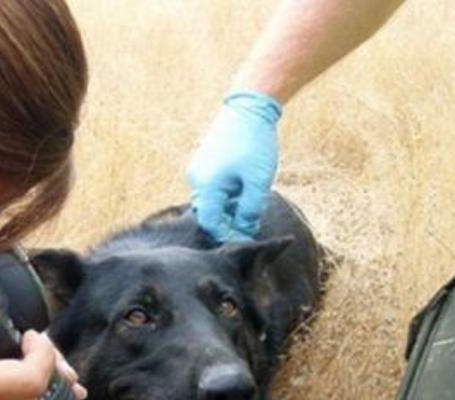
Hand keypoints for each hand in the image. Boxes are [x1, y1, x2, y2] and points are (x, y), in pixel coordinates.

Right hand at [186, 91, 282, 242]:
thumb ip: (250, 211)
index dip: (227, 234)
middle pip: (208, 212)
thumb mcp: (258, 183)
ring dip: (227, 206)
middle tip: (250, 223)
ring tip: (249, 201)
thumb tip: (245, 231)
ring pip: (210, 199)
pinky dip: (224, 193)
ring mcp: (197, 168)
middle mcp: (196, 178)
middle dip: (227, 221)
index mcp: (207, 186)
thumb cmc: (254, 144)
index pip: (210, 224)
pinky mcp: (202, 161)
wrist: (249, 107)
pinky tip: (242, 187)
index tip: (245, 238)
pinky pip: (210, 186)